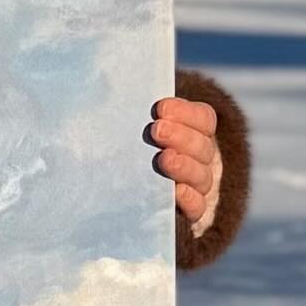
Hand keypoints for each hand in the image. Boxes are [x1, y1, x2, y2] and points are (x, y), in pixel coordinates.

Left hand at [147, 87, 220, 239]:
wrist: (140, 195)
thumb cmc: (132, 149)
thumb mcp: (136, 128)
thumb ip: (132, 114)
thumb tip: (103, 94)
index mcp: (195, 132)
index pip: (203, 118)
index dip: (185, 112)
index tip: (160, 108)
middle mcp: (201, 158)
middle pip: (202, 146)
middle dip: (180, 136)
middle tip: (156, 130)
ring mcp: (198, 186)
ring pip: (202, 175)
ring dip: (184, 166)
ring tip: (163, 158)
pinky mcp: (190, 212)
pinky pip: (198, 207)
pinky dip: (190, 198)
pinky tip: (177, 191)